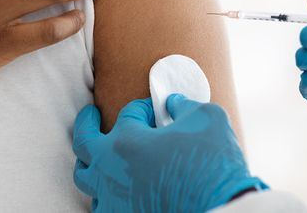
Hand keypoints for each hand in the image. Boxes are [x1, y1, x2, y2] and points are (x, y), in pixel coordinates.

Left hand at [72, 95, 266, 211]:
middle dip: (86, 124)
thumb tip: (173, 104)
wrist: (222, 210)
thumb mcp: (206, 118)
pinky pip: (101, 207)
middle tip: (90, 114)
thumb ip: (184, 105)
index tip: (157, 110)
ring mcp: (113, 200)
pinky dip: (105, 195)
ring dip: (91, 163)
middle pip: (83, 143)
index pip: (129, 114)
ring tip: (97, 157)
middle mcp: (110, 171)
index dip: (144, 107)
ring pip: (86, 179)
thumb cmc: (213, 164)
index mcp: (126, 142)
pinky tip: (115, 191)